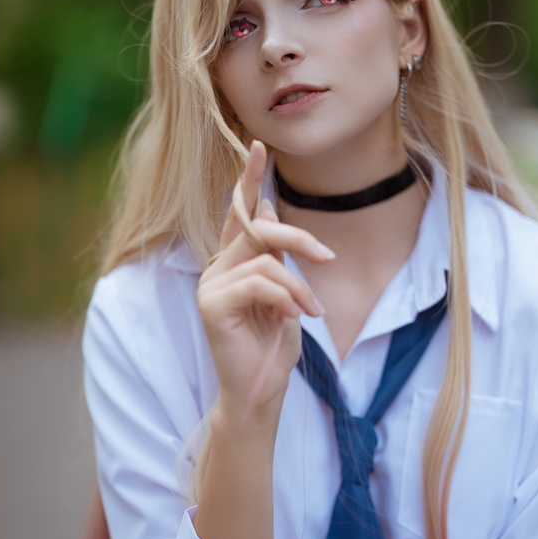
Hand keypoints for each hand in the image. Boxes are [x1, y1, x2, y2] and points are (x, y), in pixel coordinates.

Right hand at [197, 140, 334, 418]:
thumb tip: (264, 209)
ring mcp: (210, 286)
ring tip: (310, 312)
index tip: (260, 146)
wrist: (259, 392)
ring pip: (263, 258)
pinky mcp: (211, 305)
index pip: (239, 213)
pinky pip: (258, 283)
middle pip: (257, 228)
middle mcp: (217, 268)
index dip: (249, 179)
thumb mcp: (283, 294)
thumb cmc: (271, 347)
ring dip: (297, 286)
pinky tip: (297, 318)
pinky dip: (286, 298)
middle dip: (298, 238)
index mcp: (234, 262)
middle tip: (326, 258)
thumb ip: (273, 256)